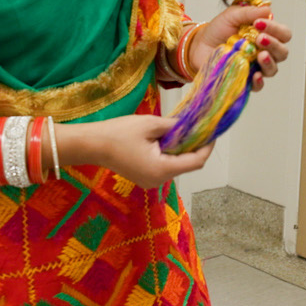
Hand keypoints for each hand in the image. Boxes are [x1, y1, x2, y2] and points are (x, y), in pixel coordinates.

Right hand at [73, 114, 213, 186]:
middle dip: (195, 146)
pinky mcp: (145, 177)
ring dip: (181, 149)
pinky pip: (165, 166)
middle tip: (199, 127)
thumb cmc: (119, 133)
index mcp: (162, 169)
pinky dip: (170, 154)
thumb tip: (191, 124)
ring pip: (176, 165)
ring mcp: (151, 181)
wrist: (92, 145)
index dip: (207, 147)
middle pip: (187, 164)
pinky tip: (168, 139)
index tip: (213, 132)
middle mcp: (159, 180)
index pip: (196, 161)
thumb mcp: (150, 124)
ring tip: (183, 130)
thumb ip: (174, 126)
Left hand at [191, 6, 292, 91]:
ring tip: (261, 55)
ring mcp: (256, 67)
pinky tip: (255, 74)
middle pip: (282, 52)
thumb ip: (249, 12)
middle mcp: (265, 51)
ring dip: (269, 62)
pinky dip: (258, 81)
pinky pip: (258, 85)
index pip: (283, 34)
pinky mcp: (245, 80)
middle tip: (260, 38)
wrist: (199, 45)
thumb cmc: (218, 30)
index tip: (259, 23)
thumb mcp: (232, 15)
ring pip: (273, 69)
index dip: (276, 29)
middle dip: (274, 44)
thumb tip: (267, 10)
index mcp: (266, 34)